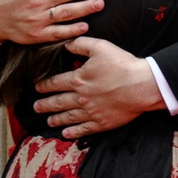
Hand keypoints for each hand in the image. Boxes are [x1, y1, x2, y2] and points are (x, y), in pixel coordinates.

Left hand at [34, 38, 165, 137]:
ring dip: (56, 119)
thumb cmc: (122, 65)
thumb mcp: (100, 47)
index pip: (56, 83)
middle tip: (36, 107)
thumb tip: (66, 44)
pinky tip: (66, 133)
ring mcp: (91, 112)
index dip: (45, 85)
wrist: (142, 85)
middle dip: (45, 105)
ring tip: (48, 121)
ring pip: (68, 117)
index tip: (37, 87)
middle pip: (58, 102)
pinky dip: (74, 132)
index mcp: (79, 79)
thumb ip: (81, 44)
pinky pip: (84, 129)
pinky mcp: (102, 122)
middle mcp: (81, 98)